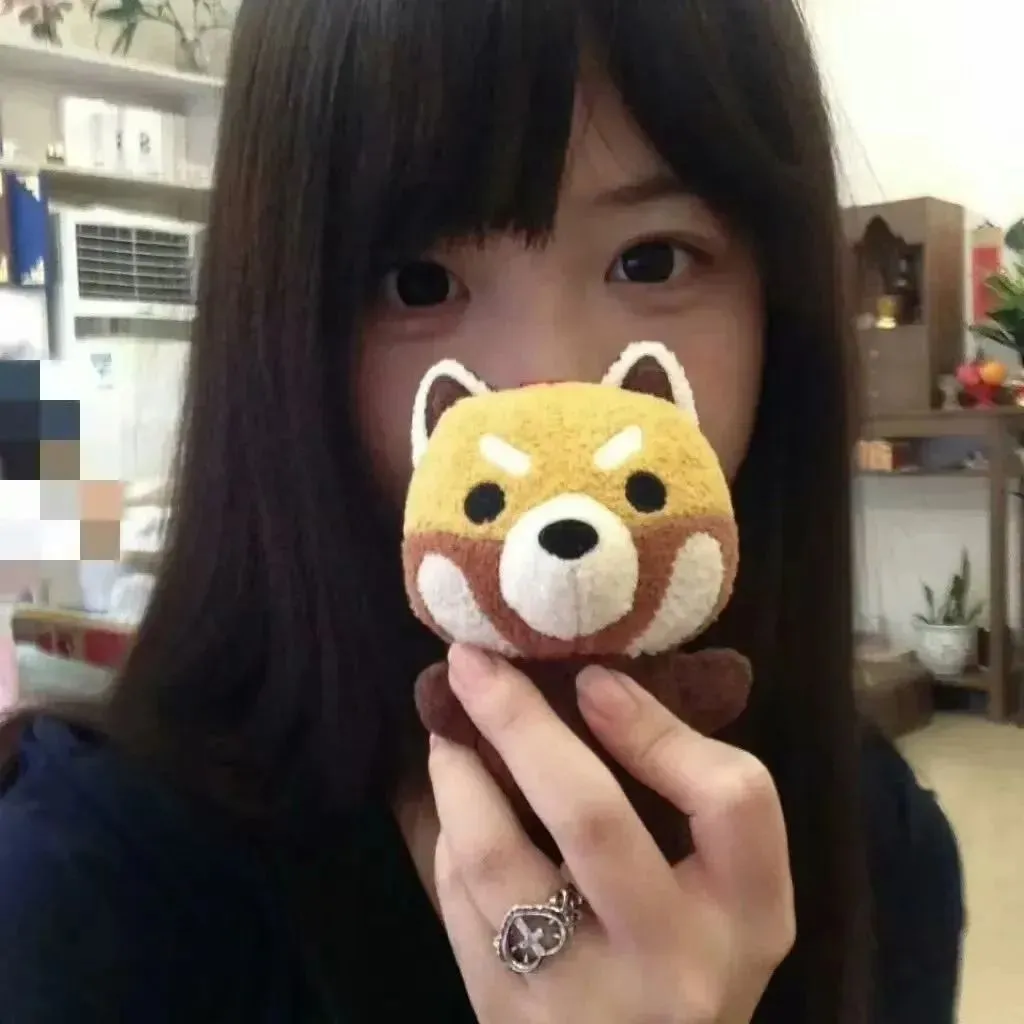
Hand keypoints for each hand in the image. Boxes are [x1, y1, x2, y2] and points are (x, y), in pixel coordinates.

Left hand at [428, 644, 794, 1023]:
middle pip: (591, 817)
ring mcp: (584, 998)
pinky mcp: (508, 1017)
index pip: (732, 799)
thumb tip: (591, 685)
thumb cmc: (690, 952)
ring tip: (445, 731)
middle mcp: (673, 962)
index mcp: (747, 914)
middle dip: (519, 722)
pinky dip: (450, 836)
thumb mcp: (728, 886)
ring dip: (457, 774)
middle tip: (471, 662)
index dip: (656, 728)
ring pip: (495, 858)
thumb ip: (689, 794)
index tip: (592, 680)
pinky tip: (455, 807)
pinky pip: (460, 902)